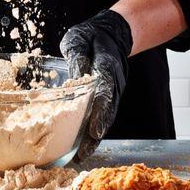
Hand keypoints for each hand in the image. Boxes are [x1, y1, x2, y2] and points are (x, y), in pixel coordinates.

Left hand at [60, 10, 132, 158]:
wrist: (111, 33)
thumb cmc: (90, 36)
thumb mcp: (78, 40)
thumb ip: (77, 57)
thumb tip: (74, 77)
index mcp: (107, 67)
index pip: (105, 93)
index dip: (100, 113)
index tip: (94, 131)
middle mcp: (115, 83)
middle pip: (107, 112)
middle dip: (95, 135)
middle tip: (83, 153)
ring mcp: (114, 91)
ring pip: (106, 117)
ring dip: (94, 137)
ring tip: (80, 155)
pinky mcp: (109, 96)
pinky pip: (103, 115)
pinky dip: (94, 130)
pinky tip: (82, 144)